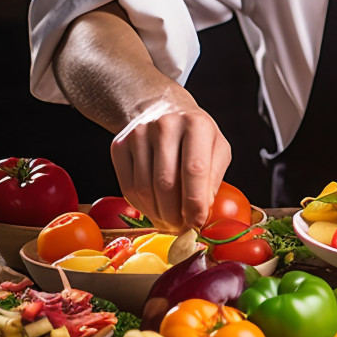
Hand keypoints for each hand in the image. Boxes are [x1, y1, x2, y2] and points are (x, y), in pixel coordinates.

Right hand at [110, 98, 231, 231]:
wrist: (162, 109)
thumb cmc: (195, 135)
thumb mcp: (217, 148)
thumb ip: (214, 178)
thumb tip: (201, 212)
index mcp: (196, 124)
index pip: (194, 170)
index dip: (195, 202)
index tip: (197, 222)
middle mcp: (166, 125)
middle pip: (166, 183)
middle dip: (175, 214)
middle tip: (182, 227)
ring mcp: (138, 134)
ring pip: (144, 189)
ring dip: (157, 213)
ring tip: (169, 220)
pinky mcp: (119, 145)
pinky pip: (128, 187)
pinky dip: (141, 206)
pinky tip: (154, 208)